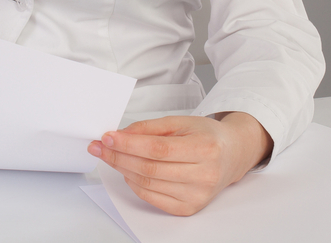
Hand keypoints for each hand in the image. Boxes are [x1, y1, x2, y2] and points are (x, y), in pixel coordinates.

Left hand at [87, 112, 272, 215]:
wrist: (231, 156)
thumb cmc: (206, 136)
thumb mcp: (181, 122)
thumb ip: (150, 128)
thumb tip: (121, 135)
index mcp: (204, 148)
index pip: (157, 149)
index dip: (129, 144)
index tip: (108, 137)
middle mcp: (203, 175)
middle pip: (150, 168)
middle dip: (119, 156)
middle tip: (100, 147)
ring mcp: (197, 195)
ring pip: (148, 184)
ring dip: (123, 169)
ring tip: (110, 156)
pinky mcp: (189, 208)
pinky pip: (152, 198)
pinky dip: (134, 184)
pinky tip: (127, 171)